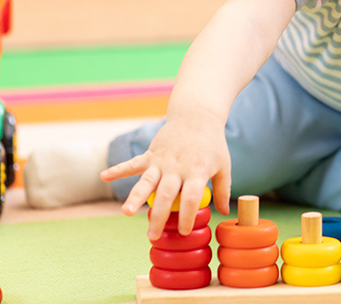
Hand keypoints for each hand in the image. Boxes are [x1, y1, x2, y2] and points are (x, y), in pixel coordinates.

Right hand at [100, 110, 230, 240]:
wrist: (198, 116)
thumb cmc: (213, 144)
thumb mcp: (224, 165)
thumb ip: (223, 189)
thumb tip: (224, 213)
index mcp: (197, 171)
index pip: (190, 198)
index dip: (186, 216)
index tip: (182, 232)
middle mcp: (177, 167)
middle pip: (165, 194)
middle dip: (158, 216)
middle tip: (152, 236)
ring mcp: (162, 160)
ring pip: (146, 181)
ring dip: (135, 198)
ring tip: (126, 213)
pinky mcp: (151, 153)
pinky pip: (134, 163)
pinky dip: (118, 169)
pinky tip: (104, 177)